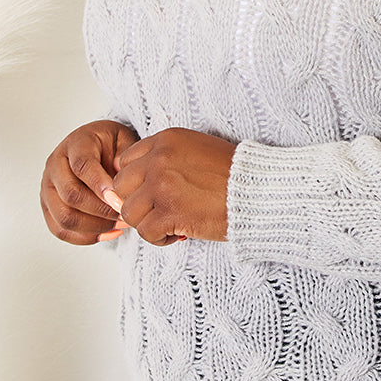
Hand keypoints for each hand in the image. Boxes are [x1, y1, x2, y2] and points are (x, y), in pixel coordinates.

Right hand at [41, 119, 139, 244]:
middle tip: (125, 215)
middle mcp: (55, 165)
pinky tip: (110, 233)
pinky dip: (86, 237)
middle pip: (70, 195)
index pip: (81, 166)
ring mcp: (48, 187)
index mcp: (75, 144)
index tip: (119, 200)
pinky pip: (60, 230)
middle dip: (101, 211)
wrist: (98, 146)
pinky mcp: (48, 207)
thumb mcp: (124, 140)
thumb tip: (119, 182)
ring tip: (120, 225)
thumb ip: (124, 157)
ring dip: (95, 227)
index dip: (100, 185)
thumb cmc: (112, 145)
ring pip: (64, 217)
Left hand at [111, 128, 235, 245]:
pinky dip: (160, 239)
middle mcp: (159, 160)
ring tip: (169, 225)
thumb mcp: (198, 149)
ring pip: (129, 212)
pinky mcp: (169, 213)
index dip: (136, 182)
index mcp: (166, 140)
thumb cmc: (235, 174)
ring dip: (147, 223)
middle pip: (121, 186)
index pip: (126, 161)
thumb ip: (168, 158)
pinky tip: (178, 234)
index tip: (151, 194)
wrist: (259, 190)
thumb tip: (143, 181)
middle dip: (137, 203)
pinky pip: (146, 232)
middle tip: (157, 212)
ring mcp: (162, 186)